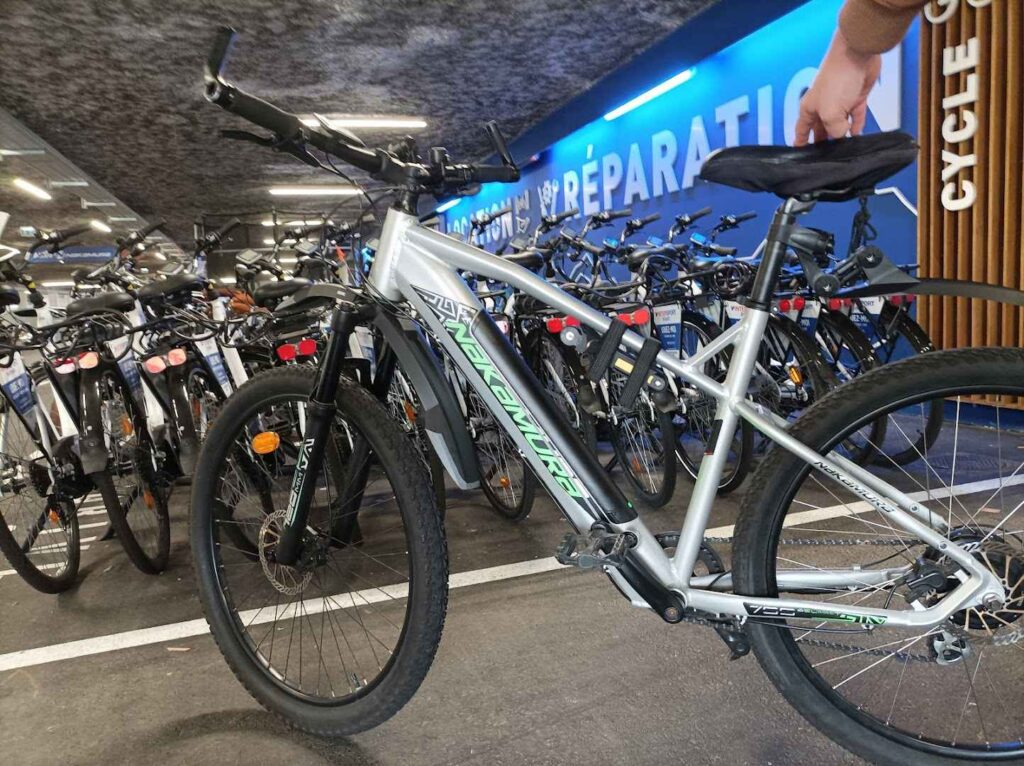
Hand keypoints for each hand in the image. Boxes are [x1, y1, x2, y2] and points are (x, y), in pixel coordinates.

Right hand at [795, 31, 880, 145]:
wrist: (857, 54)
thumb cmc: (837, 78)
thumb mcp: (830, 112)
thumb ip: (835, 129)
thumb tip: (843, 135)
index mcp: (809, 109)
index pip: (802, 130)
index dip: (801, 143)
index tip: (801, 155)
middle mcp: (823, 107)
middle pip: (821, 130)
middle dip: (824, 142)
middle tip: (827, 157)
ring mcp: (840, 102)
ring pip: (839, 124)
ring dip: (842, 135)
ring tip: (844, 149)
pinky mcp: (856, 97)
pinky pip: (855, 116)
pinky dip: (856, 125)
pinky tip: (857, 135)